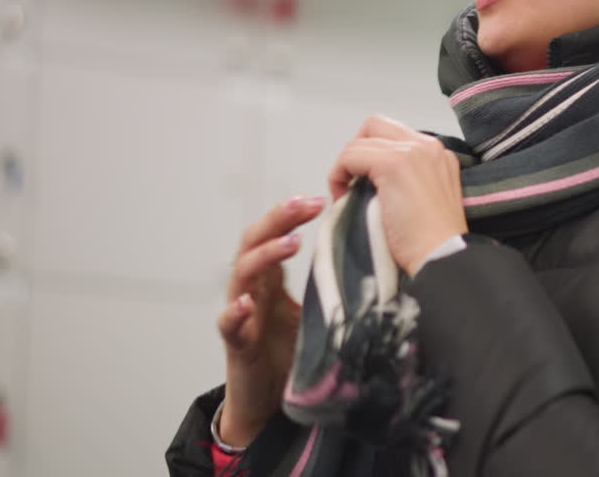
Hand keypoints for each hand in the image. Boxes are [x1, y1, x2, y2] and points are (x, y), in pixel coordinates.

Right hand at [215, 195, 324, 446]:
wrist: (268, 401)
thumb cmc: (291, 351)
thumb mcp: (316, 310)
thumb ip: (330, 284)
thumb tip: (371, 257)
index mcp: (271, 277)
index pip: (276, 234)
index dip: (292, 214)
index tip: (321, 198)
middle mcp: (253, 288)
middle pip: (255, 241)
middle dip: (280, 219)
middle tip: (307, 205)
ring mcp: (242, 314)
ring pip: (241, 274)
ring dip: (265, 255)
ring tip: (291, 243)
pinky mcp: (236, 344)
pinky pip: (228, 325)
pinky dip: (234, 312)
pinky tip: (245, 303)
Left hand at [328, 115, 468, 275]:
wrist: (444, 258)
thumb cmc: (434, 242)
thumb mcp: (428, 199)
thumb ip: (408, 180)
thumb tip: (372, 180)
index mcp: (437, 153)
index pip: (393, 135)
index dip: (371, 156)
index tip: (365, 184)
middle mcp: (427, 145)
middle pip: (374, 126)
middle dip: (355, 151)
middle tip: (351, 182)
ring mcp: (411, 151)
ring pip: (359, 141)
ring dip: (345, 167)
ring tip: (346, 196)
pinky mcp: (393, 164)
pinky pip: (351, 156)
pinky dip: (339, 175)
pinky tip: (343, 198)